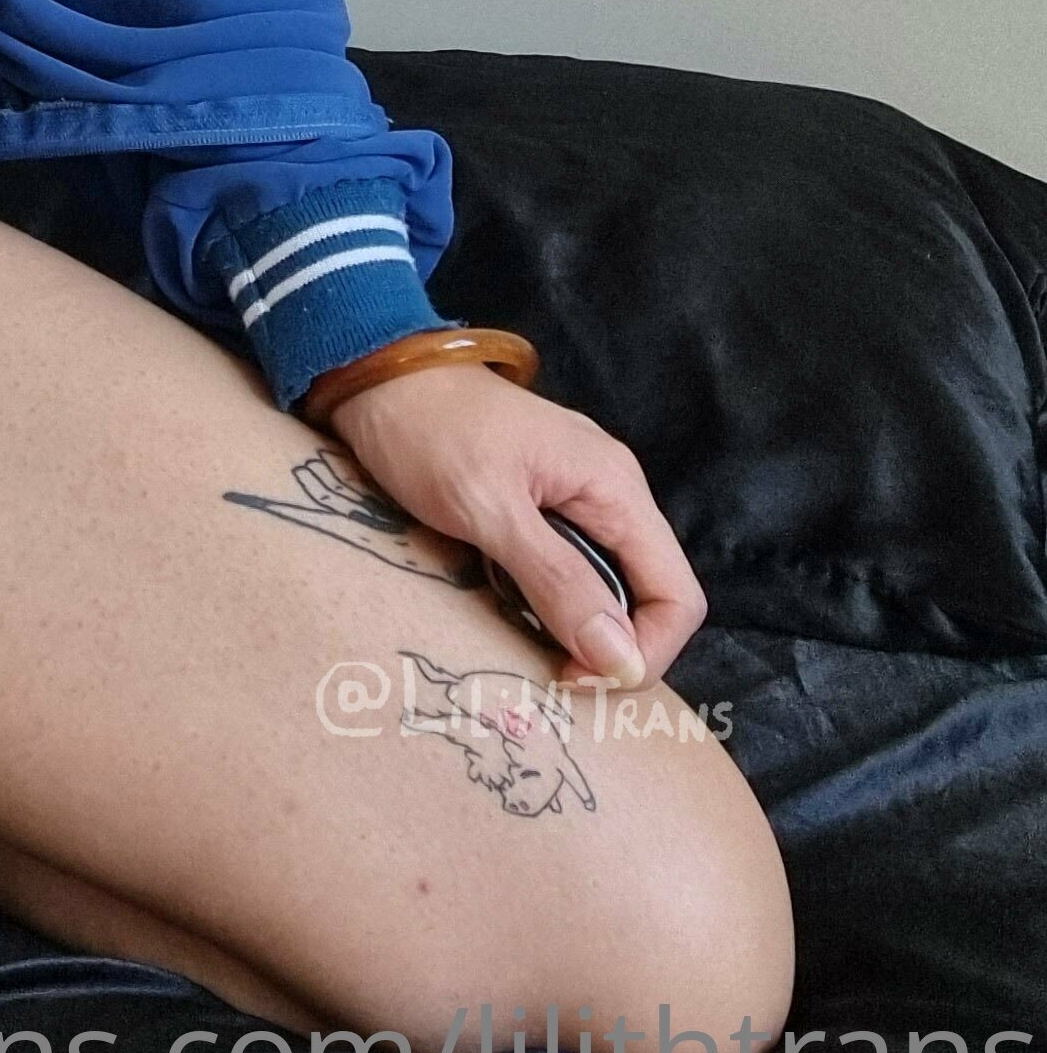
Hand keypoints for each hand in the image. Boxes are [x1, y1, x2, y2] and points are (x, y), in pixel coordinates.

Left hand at [321, 361, 706, 689]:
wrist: (375, 373)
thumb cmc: (428, 432)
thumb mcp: (489, 510)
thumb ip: (558, 581)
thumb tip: (623, 661)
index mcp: (615, 488)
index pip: (678, 595)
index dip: (645, 652)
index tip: (580, 679)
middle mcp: (609, 491)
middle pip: (647, 595)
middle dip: (611, 646)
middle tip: (550, 672)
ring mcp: (575, 493)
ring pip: (607, 584)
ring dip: (577, 625)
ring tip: (528, 646)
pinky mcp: (540, 499)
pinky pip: (569, 565)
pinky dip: (550, 598)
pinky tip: (511, 609)